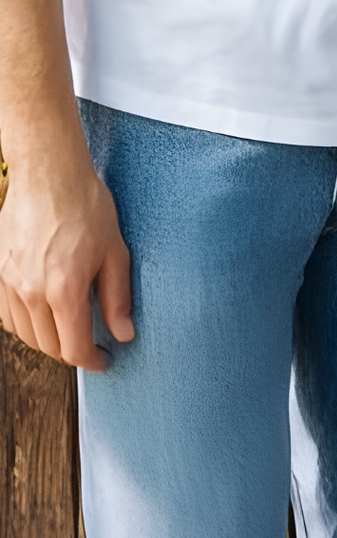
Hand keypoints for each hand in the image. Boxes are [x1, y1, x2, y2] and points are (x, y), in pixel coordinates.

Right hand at [0, 144, 132, 368]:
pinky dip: (26, 325)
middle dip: (72, 352)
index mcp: (63, 290)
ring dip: (48, 340)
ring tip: (71, 328)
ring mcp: (9, 286)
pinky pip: (8, 318)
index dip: (92, 361)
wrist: (49, 176)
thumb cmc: (86, 206)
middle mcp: (31, 293)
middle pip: (48, 347)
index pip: (73, 348)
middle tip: (93, 344)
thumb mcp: (115, 250)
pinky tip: (44, 315)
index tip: (105, 360)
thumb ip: (118, 296)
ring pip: (25, 336)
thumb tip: (124, 333)